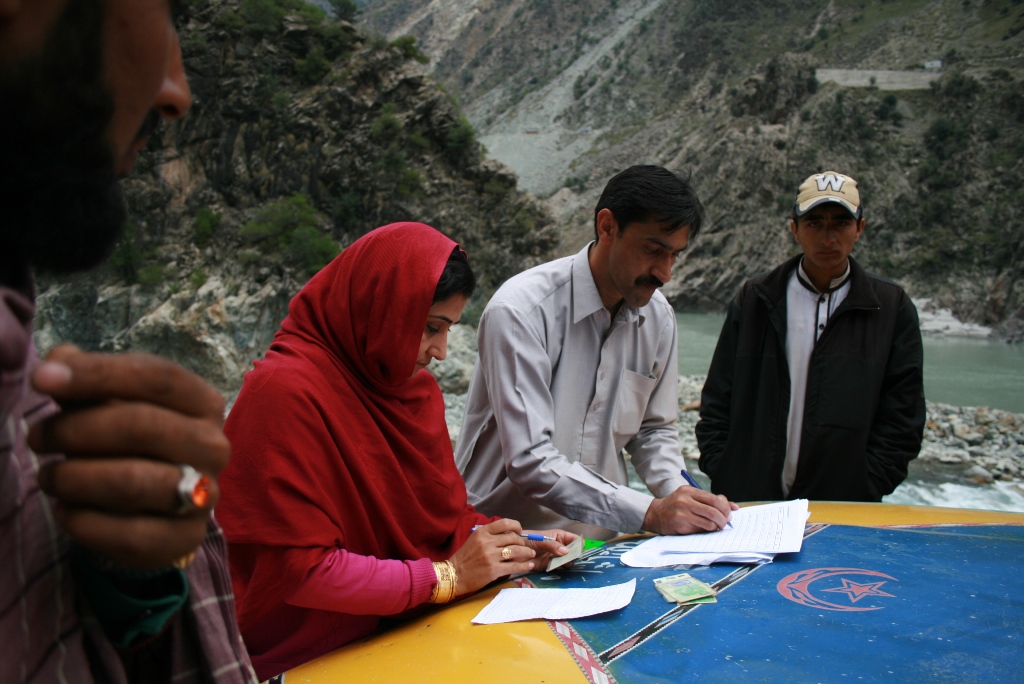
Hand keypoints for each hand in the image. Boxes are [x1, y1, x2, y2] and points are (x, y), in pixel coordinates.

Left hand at [28, 345, 229, 568]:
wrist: (158, 502)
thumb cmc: (129, 439)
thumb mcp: (110, 400)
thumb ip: (84, 377)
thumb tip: (55, 366)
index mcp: (202, 402)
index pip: (156, 376)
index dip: (96, 374)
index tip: (40, 381)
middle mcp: (213, 446)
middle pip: (142, 426)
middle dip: (75, 430)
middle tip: (38, 438)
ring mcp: (206, 494)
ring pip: (132, 482)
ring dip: (73, 477)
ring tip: (49, 476)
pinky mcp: (186, 539)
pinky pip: (129, 535)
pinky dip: (83, 521)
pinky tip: (66, 509)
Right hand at [449, 519, 535, 595]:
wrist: (454, 574)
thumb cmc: (465, 557)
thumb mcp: (474, 540)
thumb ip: (489, 535)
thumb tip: (508, 534)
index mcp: (482, 532)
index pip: (504, 523)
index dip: (516, 526)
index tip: (520, 531)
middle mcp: (487, 542)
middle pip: (513, 538)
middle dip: (522, 542)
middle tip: (525, 546)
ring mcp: (491, 556)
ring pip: (516, 551)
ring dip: (527, 552)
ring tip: (531, 554)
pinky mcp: (494, 570)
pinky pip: (514, 566)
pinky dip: (524, 565)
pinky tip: (529, 565)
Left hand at [522, 528, 576, 568]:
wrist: (515, 551)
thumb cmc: (527, 540)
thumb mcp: (540, 540)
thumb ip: (553, 545)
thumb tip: (566, 551)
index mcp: (560, 536)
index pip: (574, 539)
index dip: (579, 544)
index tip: (580, 551)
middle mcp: (560, 546)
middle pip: (573, 551)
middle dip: (575, 555)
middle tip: (572, 558)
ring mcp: (556, 557)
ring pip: (568, 560)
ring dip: (568, 562)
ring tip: (564, 563)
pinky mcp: (551, 566)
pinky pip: (559, 568)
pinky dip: (560, 568)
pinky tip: (558, 567)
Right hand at [642, 486, 738, 534]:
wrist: (655, 514)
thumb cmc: (677, 506)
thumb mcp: (690, 497)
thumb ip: (710, 500)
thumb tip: (734, 507)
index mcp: (689, 491)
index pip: (714, 499)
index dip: (725, 507)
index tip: (729, 513)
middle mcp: (685, 500)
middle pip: (714, 511)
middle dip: (724, 519)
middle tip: (725, 522)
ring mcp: (682, 513)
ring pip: (710, 522)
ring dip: (717, 526)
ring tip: (717, 526)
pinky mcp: (681, 524)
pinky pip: (702, 529)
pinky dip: (708, 530)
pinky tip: (707, 529)